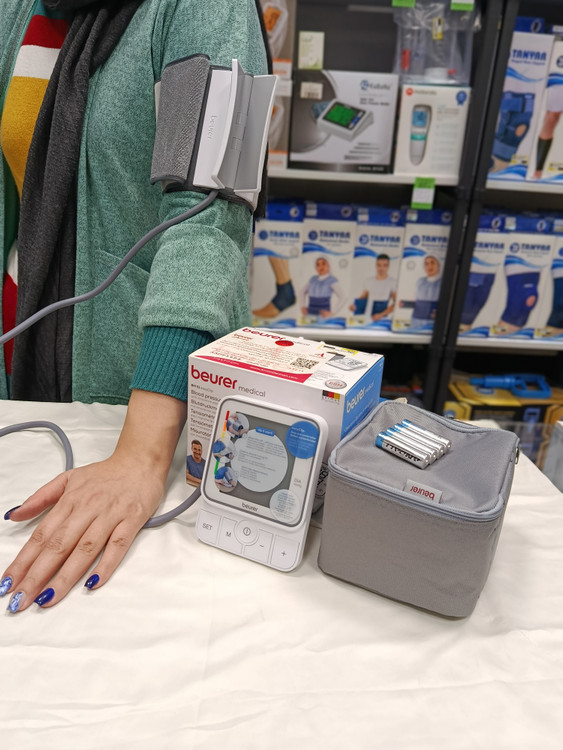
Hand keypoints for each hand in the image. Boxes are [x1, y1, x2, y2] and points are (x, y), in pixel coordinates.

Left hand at [2, 456, 164, 611]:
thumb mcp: (68, 478)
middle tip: (21, 600)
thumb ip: (40, 498)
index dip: (23, 561)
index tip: (8, 583)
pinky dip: (105, 565)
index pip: (41, 535)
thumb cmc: (106, 474)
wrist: (141, 460)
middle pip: (58, 546)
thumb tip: (14, 515)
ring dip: (65, 577)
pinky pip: (117, 546)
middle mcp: (87, 508)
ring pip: (85, 550)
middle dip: (37, 575)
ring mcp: (110, 515)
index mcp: (69, 500)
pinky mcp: (131, 520)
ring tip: (47, 599)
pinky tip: (92, 583)